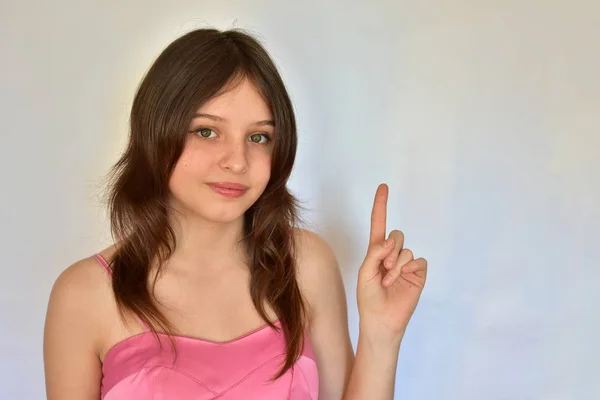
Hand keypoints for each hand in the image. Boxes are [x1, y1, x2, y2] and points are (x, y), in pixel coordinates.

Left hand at [356, 183, 427, 341]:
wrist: (381, 320)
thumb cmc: (369, 297)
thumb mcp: (365, 272)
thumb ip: (375, 253)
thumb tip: (390, 240)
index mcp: (376, 252)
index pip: (380, 224)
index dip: (381, 206)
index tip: (383, 187)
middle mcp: (392, 254)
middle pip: (396, 235)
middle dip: (389, 249)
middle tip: (383, 267)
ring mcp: (406, 264)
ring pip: (406, 249)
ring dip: (395, 264)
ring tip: (388, 280)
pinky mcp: (418, 273)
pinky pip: (418, 261)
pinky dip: (407, 268)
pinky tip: (401, 279)